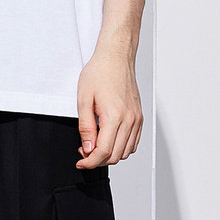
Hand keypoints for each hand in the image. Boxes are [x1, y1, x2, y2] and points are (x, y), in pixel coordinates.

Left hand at [76, 39, 142, 167]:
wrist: (116, 58)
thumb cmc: (99, 73)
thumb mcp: (83, 100)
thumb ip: (85, 127)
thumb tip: (88, 148)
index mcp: (114, 116)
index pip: (103, 152)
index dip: (90, 162)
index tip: (81, 161)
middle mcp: (129, 120)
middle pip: (115, 156)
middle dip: (97, 160)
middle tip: (84, 152)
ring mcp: (136, 119)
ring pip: (125, 152)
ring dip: (110, 155)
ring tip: (95, 145)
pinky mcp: (139, 117)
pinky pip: (133, 143)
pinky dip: (121, 148)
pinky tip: (109, 140)